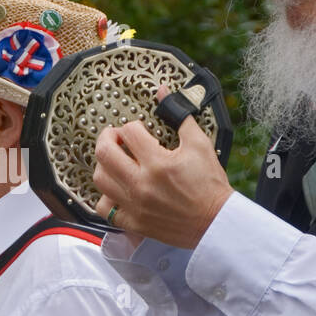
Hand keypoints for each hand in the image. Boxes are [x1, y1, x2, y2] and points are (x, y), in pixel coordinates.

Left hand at [93, 87, 233, 249]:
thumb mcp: (199, 145)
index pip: (129, 132)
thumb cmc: (210, 186)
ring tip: (115, 161)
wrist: (215, 222)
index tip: (138, 130)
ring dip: (104, 165)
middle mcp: (141, 184)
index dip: (133, 126)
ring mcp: (134, 205)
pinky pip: (105, 209)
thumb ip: (180, 117)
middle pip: (104, 152)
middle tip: (115, 137)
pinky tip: (117, 189)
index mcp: (158, 163)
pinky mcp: (133, 223)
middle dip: (107, 137)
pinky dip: (106, 197)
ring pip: (100, 179)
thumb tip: (165, 93)